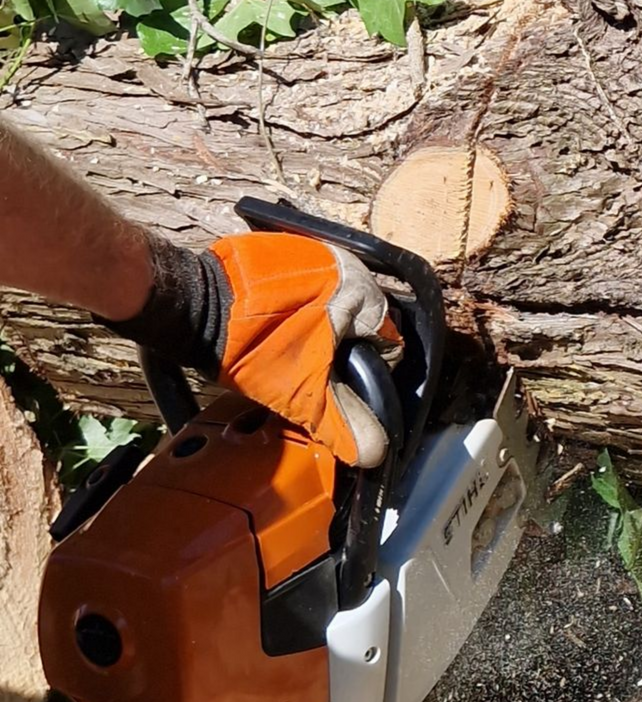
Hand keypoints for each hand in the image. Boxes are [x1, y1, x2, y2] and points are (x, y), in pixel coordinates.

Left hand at [108, 231, 395, 466]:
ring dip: (321, 327)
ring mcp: (315, 253)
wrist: (193, 304)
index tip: (339, 386)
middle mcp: (347, 265)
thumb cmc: (254, 346)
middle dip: (341, 348)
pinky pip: (308, 286)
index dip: (366, 374)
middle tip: (311, 369)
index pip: (388, 345)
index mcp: (364, 295)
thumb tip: (375, 452)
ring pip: (335, 303)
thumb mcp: (305, 394)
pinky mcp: (285, 249)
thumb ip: (344, 423)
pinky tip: (278, 325)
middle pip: (361, 322)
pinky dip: (299, 306)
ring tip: (291, 346)